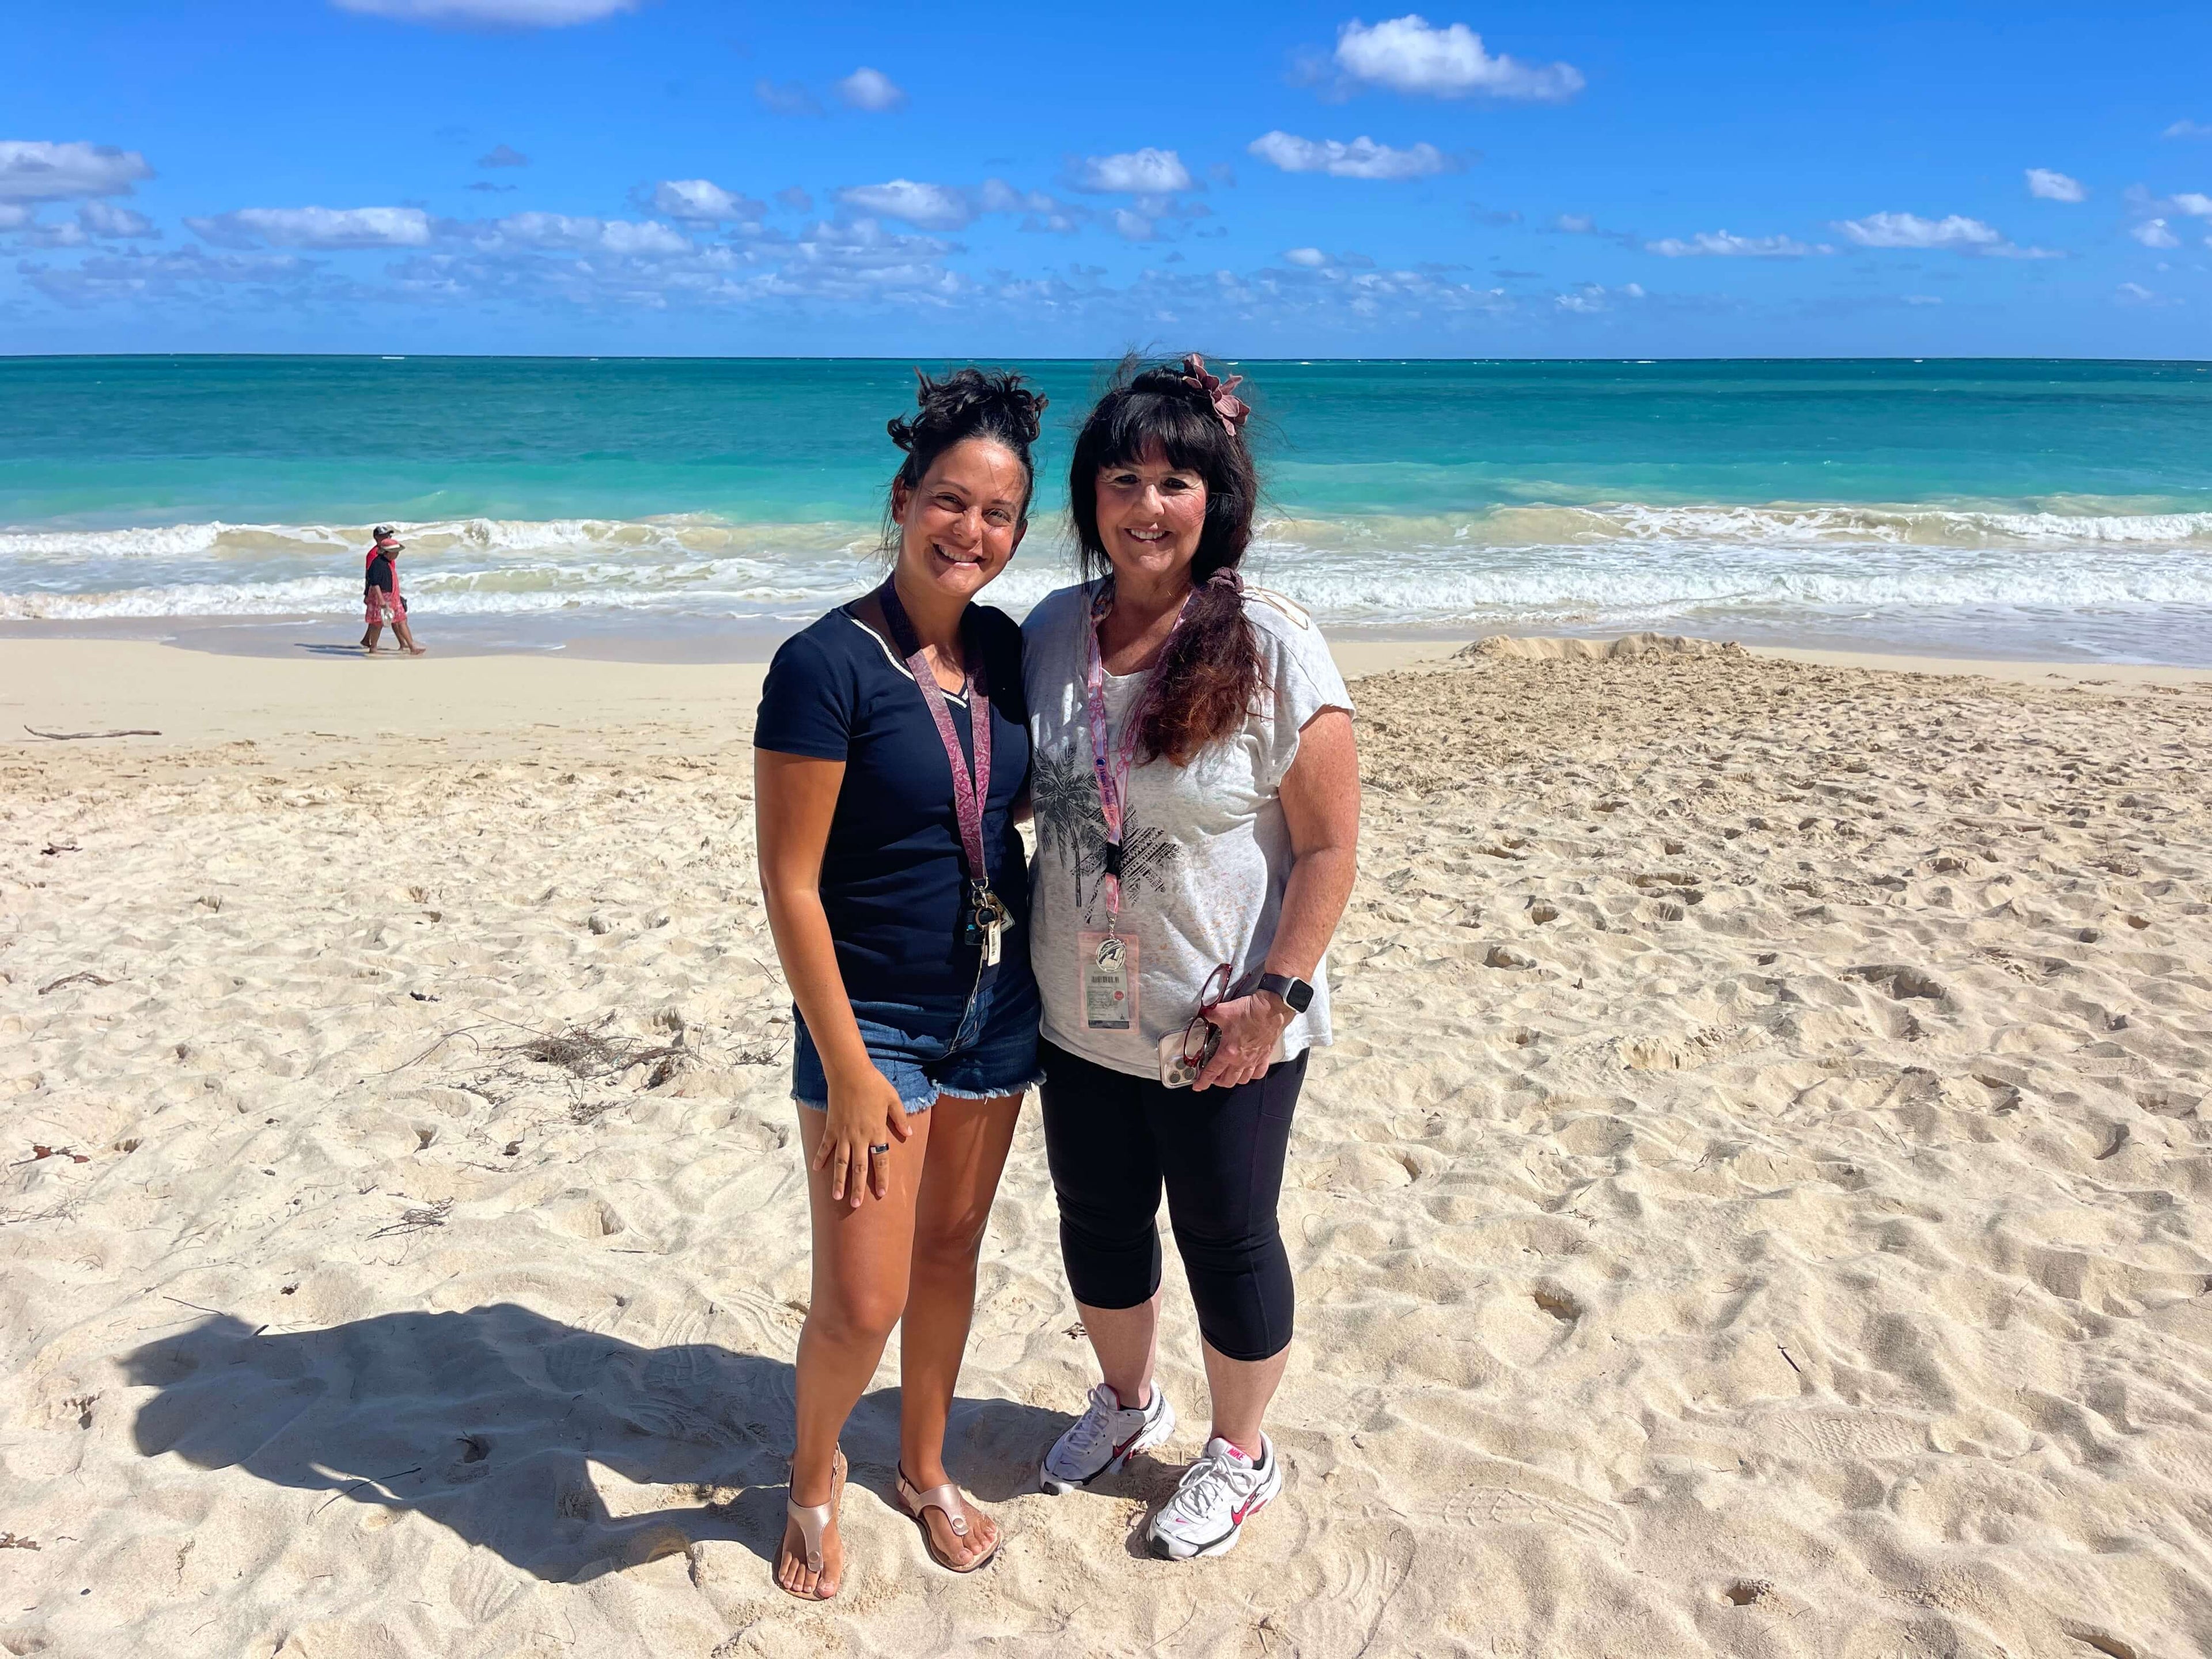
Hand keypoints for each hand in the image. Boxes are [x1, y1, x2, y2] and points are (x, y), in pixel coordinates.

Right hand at [814, 1065, 910, 1206]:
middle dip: (858, 1187)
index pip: (881, 1160)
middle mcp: (859, 1137)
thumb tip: (908, 1135)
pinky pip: (825, 1146)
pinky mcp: (831, 1127)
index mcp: (876, 1131)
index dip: (881, 1178)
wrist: (849, 1072)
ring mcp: (843, 1133)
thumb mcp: (893, 1099)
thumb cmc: (874, 1084)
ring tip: (837, 1196)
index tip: (882, 1193)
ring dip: (839, 1180)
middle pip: (859, 1167)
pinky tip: (817, 1171)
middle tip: (855, 1204)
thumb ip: (900, 1118)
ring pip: (841, 1162)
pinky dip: (821, 1158)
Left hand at [1191, 993, 1290, 1091]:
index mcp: (1228, 1051)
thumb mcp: (1223, 1011)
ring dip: (1233, 1080)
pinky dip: (1252, 1075)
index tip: (1198, 1086)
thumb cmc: (1251, 1012)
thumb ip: (1210, 1015)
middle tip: (1212, 1077)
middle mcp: (1241, 1060)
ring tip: (1228, 1076)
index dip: (1202, 1081)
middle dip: (1217, 1082)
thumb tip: (1204, 1013)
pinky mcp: (1265, 1057)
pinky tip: (1248, 1072)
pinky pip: (1258, 1073)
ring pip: (1242, 1080)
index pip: (1212, 1072)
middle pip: (1227, 1081)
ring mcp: (1254, 1060)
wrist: (1271, 1010)